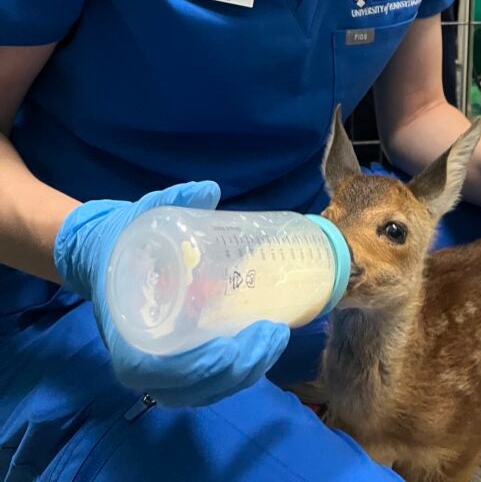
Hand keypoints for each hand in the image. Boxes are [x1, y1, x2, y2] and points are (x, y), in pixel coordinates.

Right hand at [53, 181, 289, 406]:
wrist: (105, 253)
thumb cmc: (123, 238)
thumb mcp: (143, 216)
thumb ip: (173, 201)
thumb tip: (208, 189)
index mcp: (121, 330)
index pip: (150, 370)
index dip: (191, 369)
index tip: (228, 347)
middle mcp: (138, 359)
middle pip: (188, 387)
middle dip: (236, 369)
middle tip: (273, 334)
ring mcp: (157, 366)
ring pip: (203, 391)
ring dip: (243, 374)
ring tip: (276, 339)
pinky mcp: (176, 363)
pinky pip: (206, 384)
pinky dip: (237, 375)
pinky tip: (264, 349)